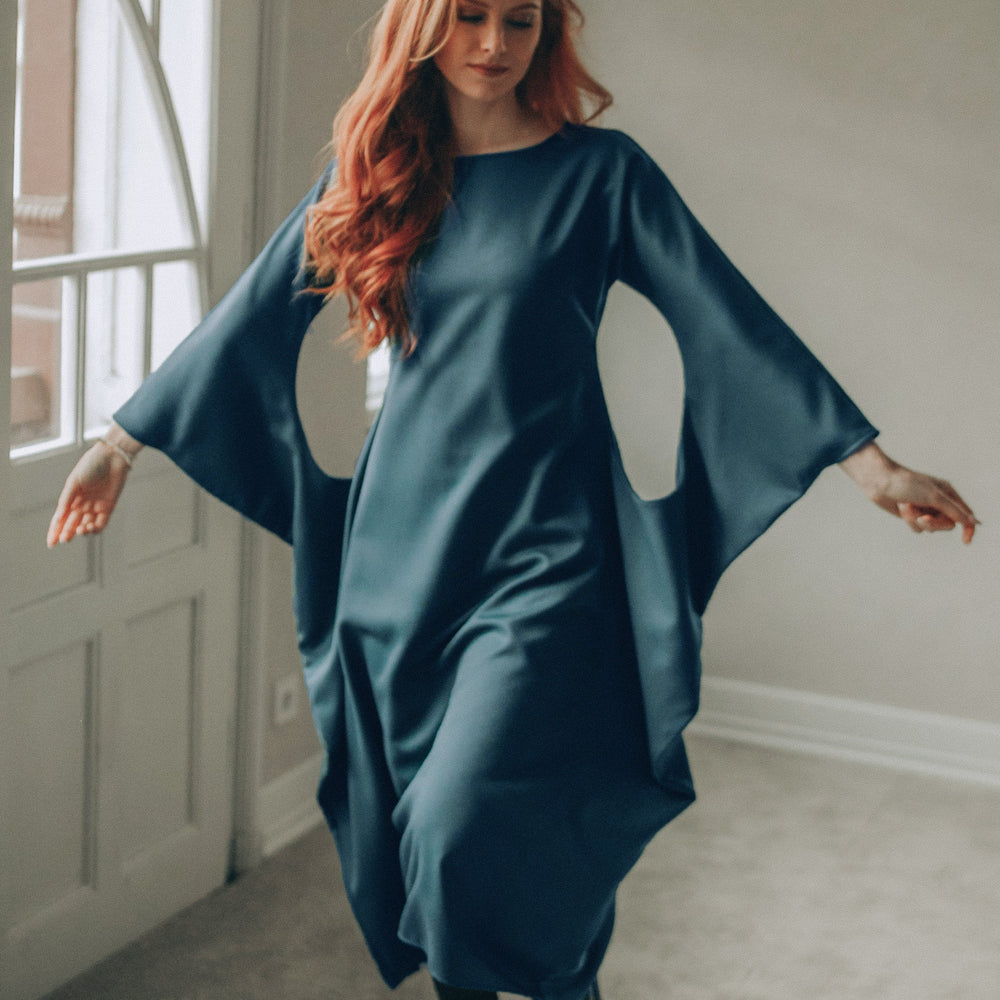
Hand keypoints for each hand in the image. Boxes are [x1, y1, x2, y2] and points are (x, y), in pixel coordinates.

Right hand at [47, 435, 137, 546]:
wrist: (112, 458)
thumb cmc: (91, 465)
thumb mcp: (74, 482)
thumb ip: (66, 499)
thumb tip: (59, 517)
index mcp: (70, 498)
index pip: (60, 518)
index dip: (54, 531)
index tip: (50, 544)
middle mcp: (81, 504)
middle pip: (72, 524)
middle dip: (67, 533)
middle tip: (64, 540)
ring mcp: (95, 507)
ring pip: (86, 525)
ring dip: (82, 531)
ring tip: (80, 530)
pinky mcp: (108, 507)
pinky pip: (101, 523)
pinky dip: (95, 528)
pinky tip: (90, 528)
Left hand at [840, 441, 979, 543]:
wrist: (880, 482)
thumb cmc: (907, 484)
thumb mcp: (934, 497)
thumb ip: (954, 511)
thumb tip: (972, 523)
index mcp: (949, 494)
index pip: (965, 515)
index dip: (968, 528)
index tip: (965, 541)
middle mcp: (939, 502)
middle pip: (947, 525)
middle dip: (934, 524)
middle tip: (922, 518)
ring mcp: (926, 510)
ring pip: (931, 529)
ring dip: (917, 520)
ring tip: (907, 506)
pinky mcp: (912, 516)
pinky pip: (917, 529)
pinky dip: (909, 520)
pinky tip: (901, 507)